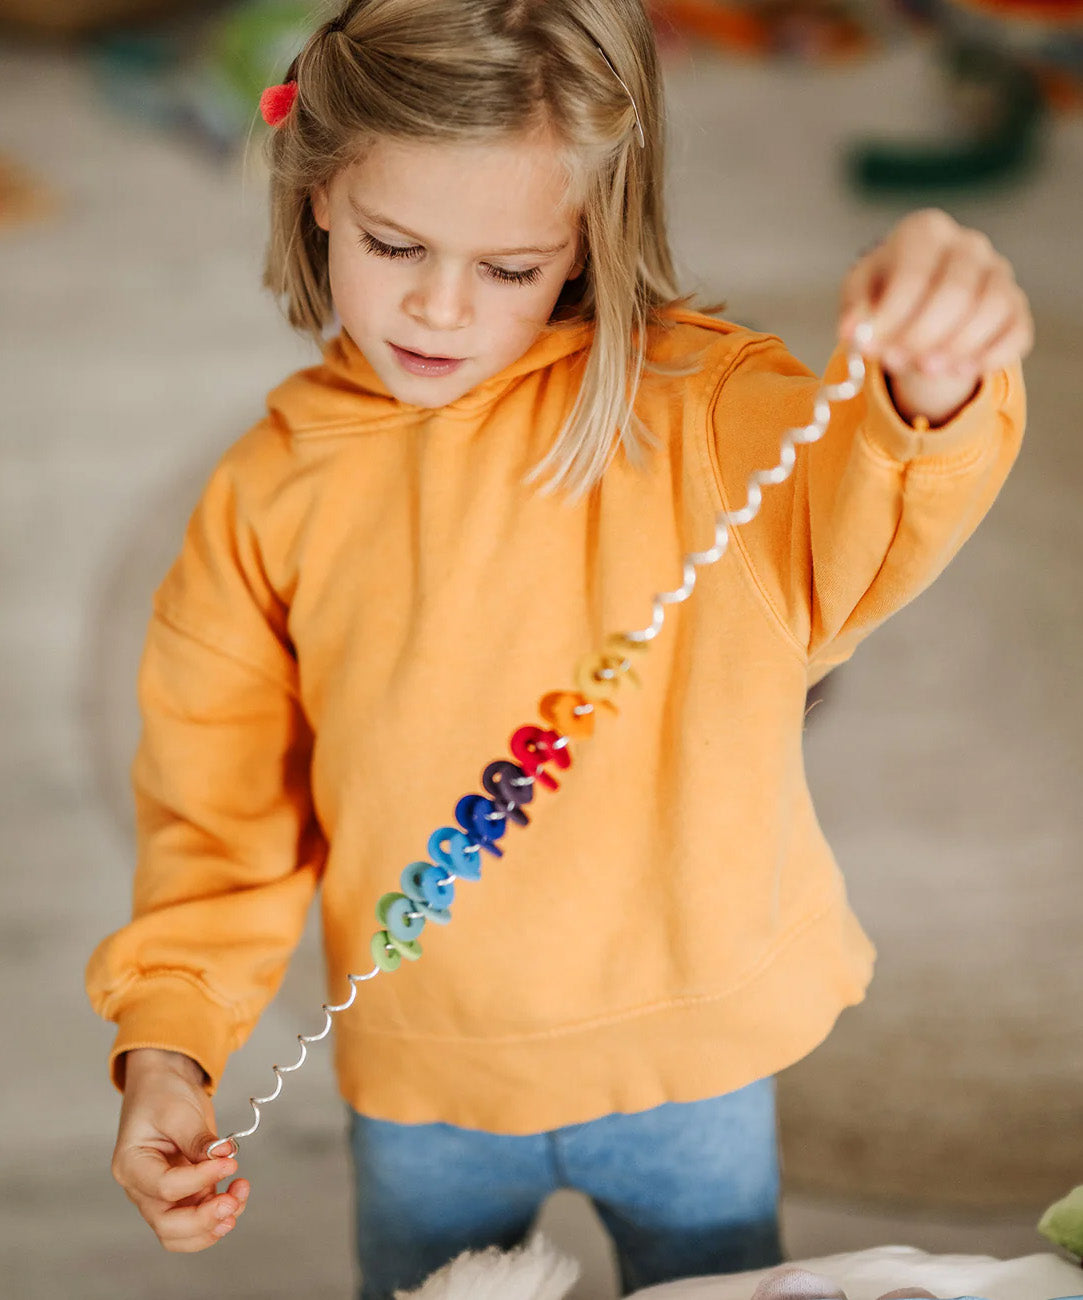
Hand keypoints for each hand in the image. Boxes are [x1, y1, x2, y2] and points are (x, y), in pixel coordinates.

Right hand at [112, 1048, 249, 1252]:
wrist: (164, 1085)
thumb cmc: (161, 1094)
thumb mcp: (178, 1109)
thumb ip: (198, 1138)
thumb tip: (222, 1156)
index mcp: (131, 1165)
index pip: (165, 1187)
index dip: (200, 1180)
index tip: (229, 1163)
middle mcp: (143, 1189)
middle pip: (168, 1226)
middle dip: (204, 1220)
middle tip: (233, 1200)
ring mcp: (162, 1196)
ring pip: (184, 1232)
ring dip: (215, 1223)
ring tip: (240, 1195)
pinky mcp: (183, 1194)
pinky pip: (199, 1217)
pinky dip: (220, 1214)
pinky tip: (237, 1192)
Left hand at [838, 208, 1033, 425]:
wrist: (921, 300)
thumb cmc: (886, 292)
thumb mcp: (861, 294)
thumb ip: (855, 310)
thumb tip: (851, 332)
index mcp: (925, 231)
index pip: (915, 272)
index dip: (893, 316)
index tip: (873, 349)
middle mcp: (969, 245)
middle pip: (956, 291)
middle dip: (923, 335)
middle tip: (897, 363)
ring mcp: (999, 273)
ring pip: (991, 310)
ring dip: (956, 348)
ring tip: (926, 370)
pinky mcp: (1017, 307)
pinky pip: (1016, 332)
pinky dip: (990, 356)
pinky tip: (961, 371)